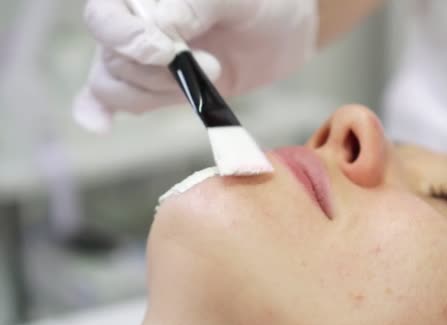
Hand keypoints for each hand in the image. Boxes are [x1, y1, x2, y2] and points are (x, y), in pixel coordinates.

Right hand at [74, 0, 317, 132]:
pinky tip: (101, 126)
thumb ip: (194, 6)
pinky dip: (97, 111)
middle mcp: (132, 24)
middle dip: (161, 74)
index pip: (104, 18)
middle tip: (213, 65)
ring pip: (115, 87)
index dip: (129, 41)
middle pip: (112, 61)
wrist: (285, 29)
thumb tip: (158, 28)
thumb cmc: (262, 2)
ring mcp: (142, 57)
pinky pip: (109, 98)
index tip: (168, 53)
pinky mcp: (156, 85)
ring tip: (207, 76)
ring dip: (159, 94)